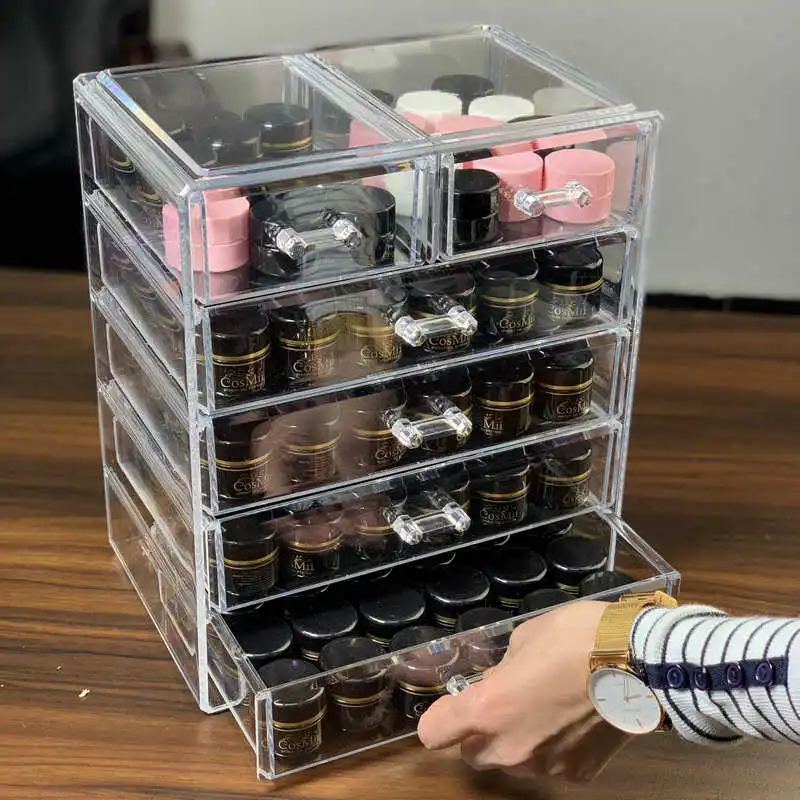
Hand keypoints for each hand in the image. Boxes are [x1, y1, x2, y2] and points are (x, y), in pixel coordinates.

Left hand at [417, 600, 631, 780]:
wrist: (641, 662)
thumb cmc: (577, 638)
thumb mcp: (526, 637)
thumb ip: (503, 667)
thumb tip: (499, 679)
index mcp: (489, 709)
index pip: (435, 732)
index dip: (440, 718)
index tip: (454, 705)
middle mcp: (511, 747)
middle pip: (473, 755)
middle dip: (480, 733)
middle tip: (504, 703)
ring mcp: (546, 766)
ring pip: (514, 762)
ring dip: (519, 741)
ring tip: (547, 707)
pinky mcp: (579, 775)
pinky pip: (552, 765)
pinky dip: (555, 748)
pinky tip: (574, 719)